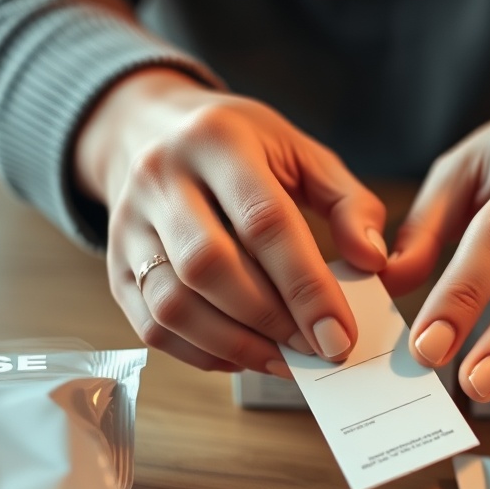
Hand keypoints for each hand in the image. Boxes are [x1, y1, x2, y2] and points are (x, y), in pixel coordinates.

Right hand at [75, 68, 387, 374]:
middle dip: (271, 320)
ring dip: (236, 345)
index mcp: (217, 139)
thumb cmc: (240, 147)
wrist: (147, 129)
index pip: (263, 222)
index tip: (339, 334)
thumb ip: (348, 202)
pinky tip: (244, 355)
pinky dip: (203, 353)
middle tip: (317, 350)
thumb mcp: (301, 153)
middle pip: (210, 267)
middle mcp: (160, 178)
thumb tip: (376, 262)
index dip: (305, 286)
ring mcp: (128, 225)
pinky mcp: (114, 267)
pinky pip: (152, 326)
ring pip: (174, 304)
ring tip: (284, 359)